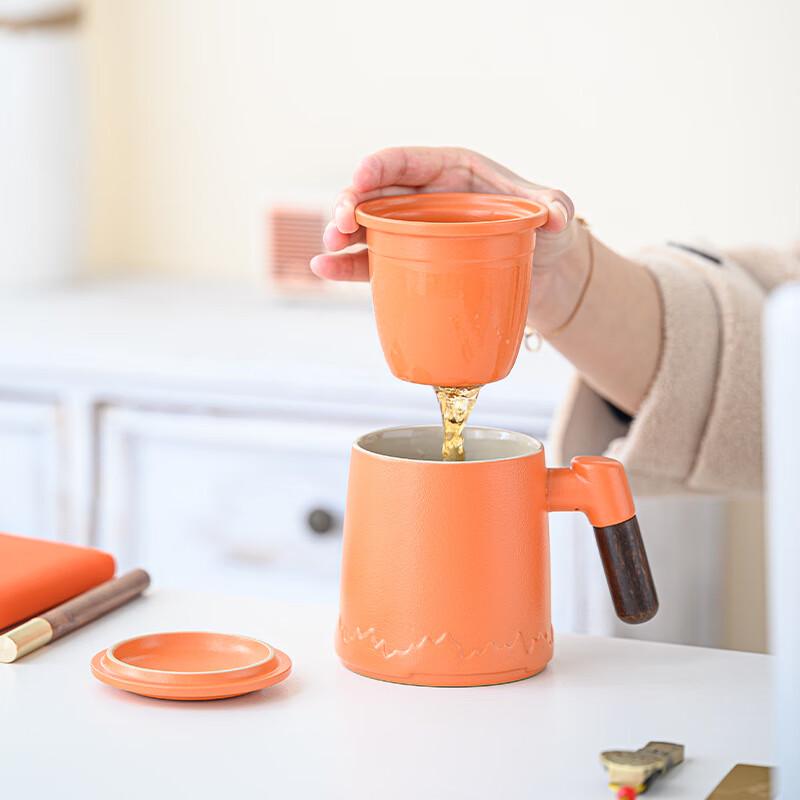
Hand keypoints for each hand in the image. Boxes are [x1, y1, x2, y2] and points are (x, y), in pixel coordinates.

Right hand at [310, 146, 574, 279]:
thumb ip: (555, 205)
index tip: (358, 182)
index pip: (403, 161)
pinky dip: (347, 267)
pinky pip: (371, 262)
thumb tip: (556, 216)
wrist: (541, 269)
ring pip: (365, 229)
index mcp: (449, 171)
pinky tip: (324, 271)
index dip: (375, 168)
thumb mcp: (553, 210)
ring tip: (329, 253)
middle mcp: (424, 198)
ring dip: (341, 238)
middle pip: (374, 194)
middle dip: (348, 205)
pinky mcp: (411, 263)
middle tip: (340, 226)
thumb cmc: (544, 229)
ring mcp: (414, 232)